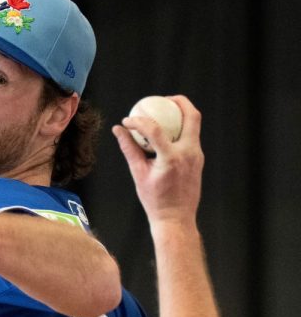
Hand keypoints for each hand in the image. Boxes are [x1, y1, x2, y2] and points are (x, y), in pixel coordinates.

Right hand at [112, 95, 203, 229]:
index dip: (138, 121)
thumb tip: (118, 129)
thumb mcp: (138, 173)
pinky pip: (191, 136)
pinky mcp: (198, 159)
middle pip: (192, 116)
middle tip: (162, 99)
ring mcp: (197, 156)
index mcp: (171, 158)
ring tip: (164, 110)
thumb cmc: (154, 199)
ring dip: (181, 113)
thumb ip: (129, 149)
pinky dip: (180, 128)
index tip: (128, 120)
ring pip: (194, 124)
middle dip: (178, 102)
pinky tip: (166, 130)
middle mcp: (189, 154)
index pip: (154, 129)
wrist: (176, 218)